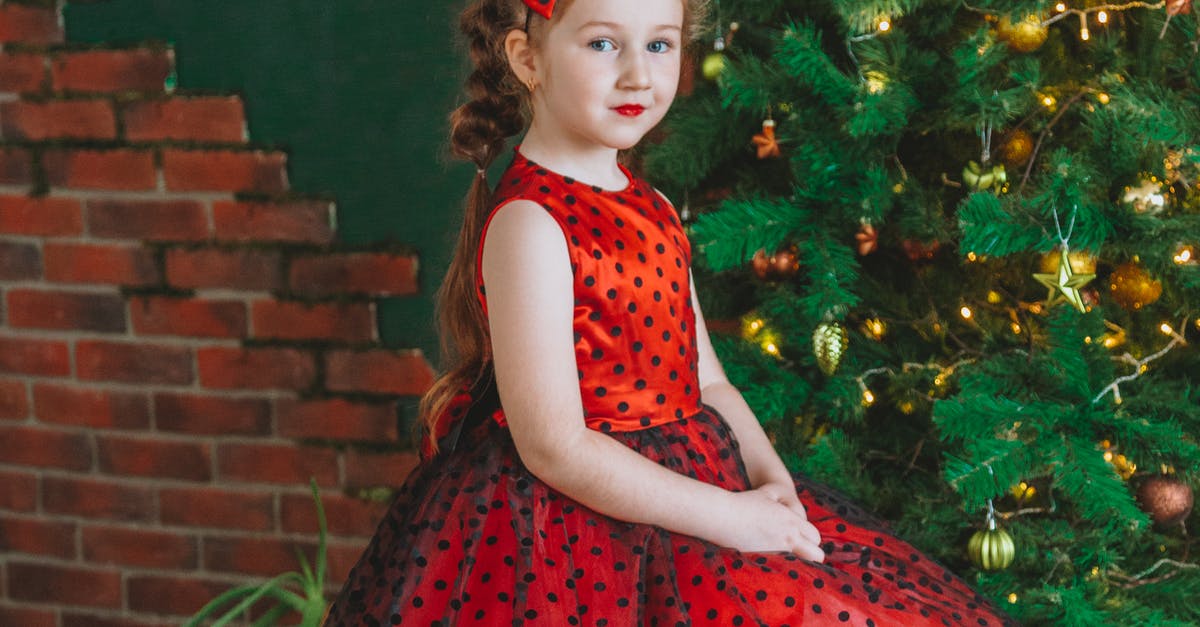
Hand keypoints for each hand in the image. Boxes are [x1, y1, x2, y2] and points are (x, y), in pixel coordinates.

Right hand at [709, 487, 824, 561]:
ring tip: (785, 560)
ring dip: (796, 563)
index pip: (815, 536)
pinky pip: (780, 569)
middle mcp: (788, 538)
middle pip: (816, 554)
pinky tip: (768, 564)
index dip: (810, 539)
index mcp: (791, 522)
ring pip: (800, 565)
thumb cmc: (743, 502)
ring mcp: (777, 551)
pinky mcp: (764, 561)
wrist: (723, 515)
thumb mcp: (767, 495)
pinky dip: (777, 568)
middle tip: (799, 553)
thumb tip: (790, 509)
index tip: (802, 540)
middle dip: (811, 554)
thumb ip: (783, 504)